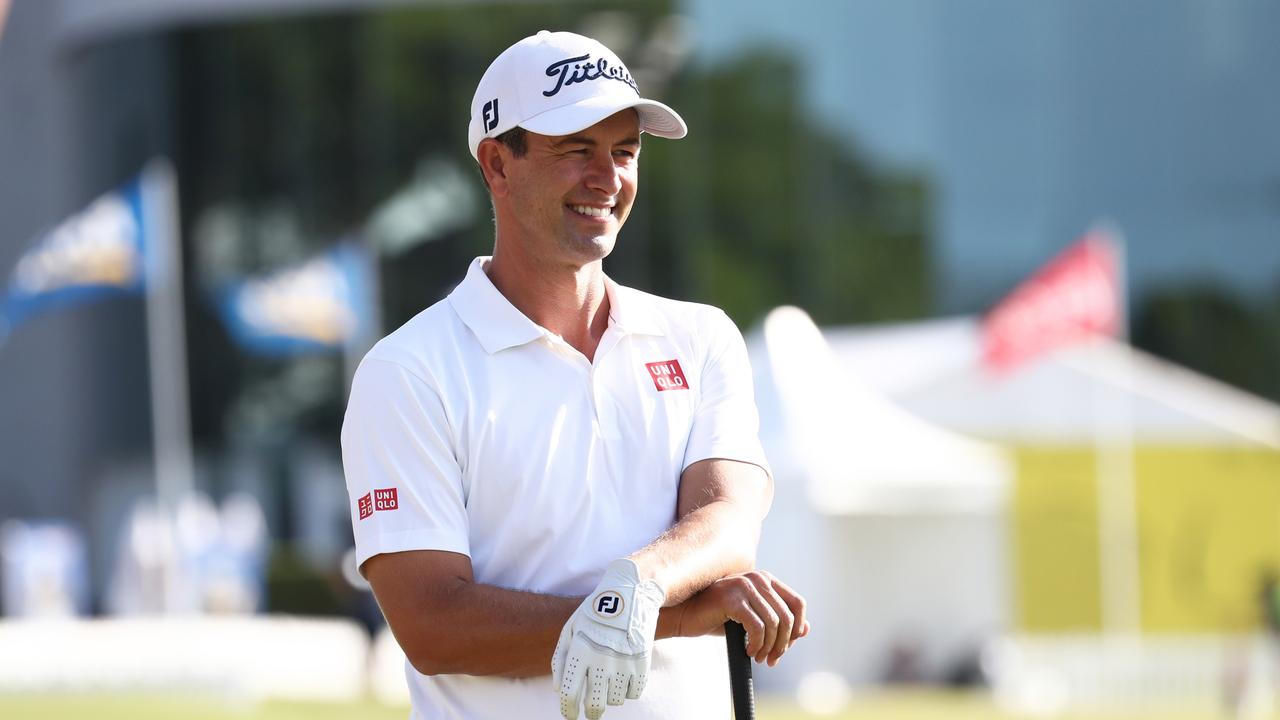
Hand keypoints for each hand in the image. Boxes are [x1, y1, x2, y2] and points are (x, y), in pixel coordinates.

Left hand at [552, 559, 665, 719]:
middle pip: (594, 704)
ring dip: (610, 699)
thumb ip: (560, 660)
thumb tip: (558, 690)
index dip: (568, 710)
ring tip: (608, 687)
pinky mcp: (642, 663)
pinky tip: (623, 680)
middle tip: (591, 712)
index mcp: (580, 651)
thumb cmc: (595, 613)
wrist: (631, 593)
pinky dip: (628, 691)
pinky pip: (634, 693)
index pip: (570, 694)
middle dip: (590, 713)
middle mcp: (601, 660)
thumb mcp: (570, 629)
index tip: (570, 715)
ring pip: (615, 701)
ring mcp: (624, 662)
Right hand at [674, 570, 808, 666]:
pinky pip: (757, 627)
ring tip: (759, 657)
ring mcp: (744, 586)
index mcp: (765, 579)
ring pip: (774, 623)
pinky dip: (757, 644)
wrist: (684, 615)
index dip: (796, 628)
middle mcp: (757, 578)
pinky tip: (748, 651)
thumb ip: (776, 621)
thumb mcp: (751, 619)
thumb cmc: (717, 617)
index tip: (786, 646)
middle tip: (771, 660)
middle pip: (787, 616)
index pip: (797, 603)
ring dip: (769, 646)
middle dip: (783, 643)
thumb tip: (805, 630)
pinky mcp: (732, 599)